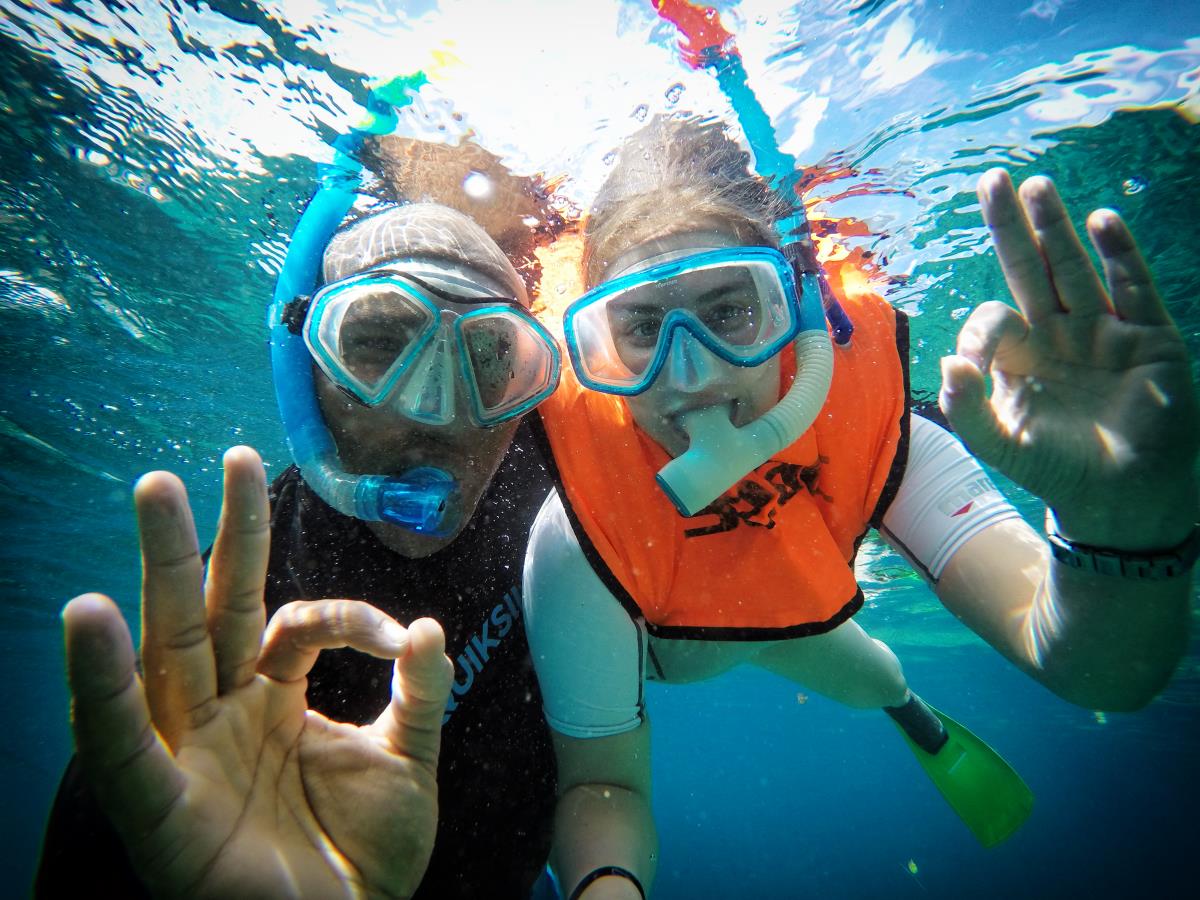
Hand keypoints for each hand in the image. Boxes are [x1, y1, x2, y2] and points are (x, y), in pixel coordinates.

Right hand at [62, 446, 452, 898]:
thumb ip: (419, 695)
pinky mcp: (159, 809)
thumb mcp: (406, 765)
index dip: (345, 615)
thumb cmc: (363, 860)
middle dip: (217, 534)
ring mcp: (187, 755)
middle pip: (211, 611)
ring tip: (154, 491)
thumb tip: (428, 624)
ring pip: (165, 653)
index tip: (398, 636)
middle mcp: (221, 716)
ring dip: (155, 573)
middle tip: (226, 458)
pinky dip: (97, 686)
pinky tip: (87, 619)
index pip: (295, 625)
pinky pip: (120, 744)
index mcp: (272, 700)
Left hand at [939, 169, 1199, 547]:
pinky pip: (1133, 289)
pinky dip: (1120, 256)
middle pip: (1029, 269)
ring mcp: (1103, 333)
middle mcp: (1057, 335)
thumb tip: (947, 360)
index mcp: (1018, 357)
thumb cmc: (1056, 470)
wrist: (1121, 498)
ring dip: (1056, 228)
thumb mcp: (998, 444)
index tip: (975, 363)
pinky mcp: (1148, 339)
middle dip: (1011, 227)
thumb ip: (965, 408)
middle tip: (992, 180)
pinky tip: (1101, 222)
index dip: (982, 328)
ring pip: (1075, 269)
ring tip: (1036, 187)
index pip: (993, 317)